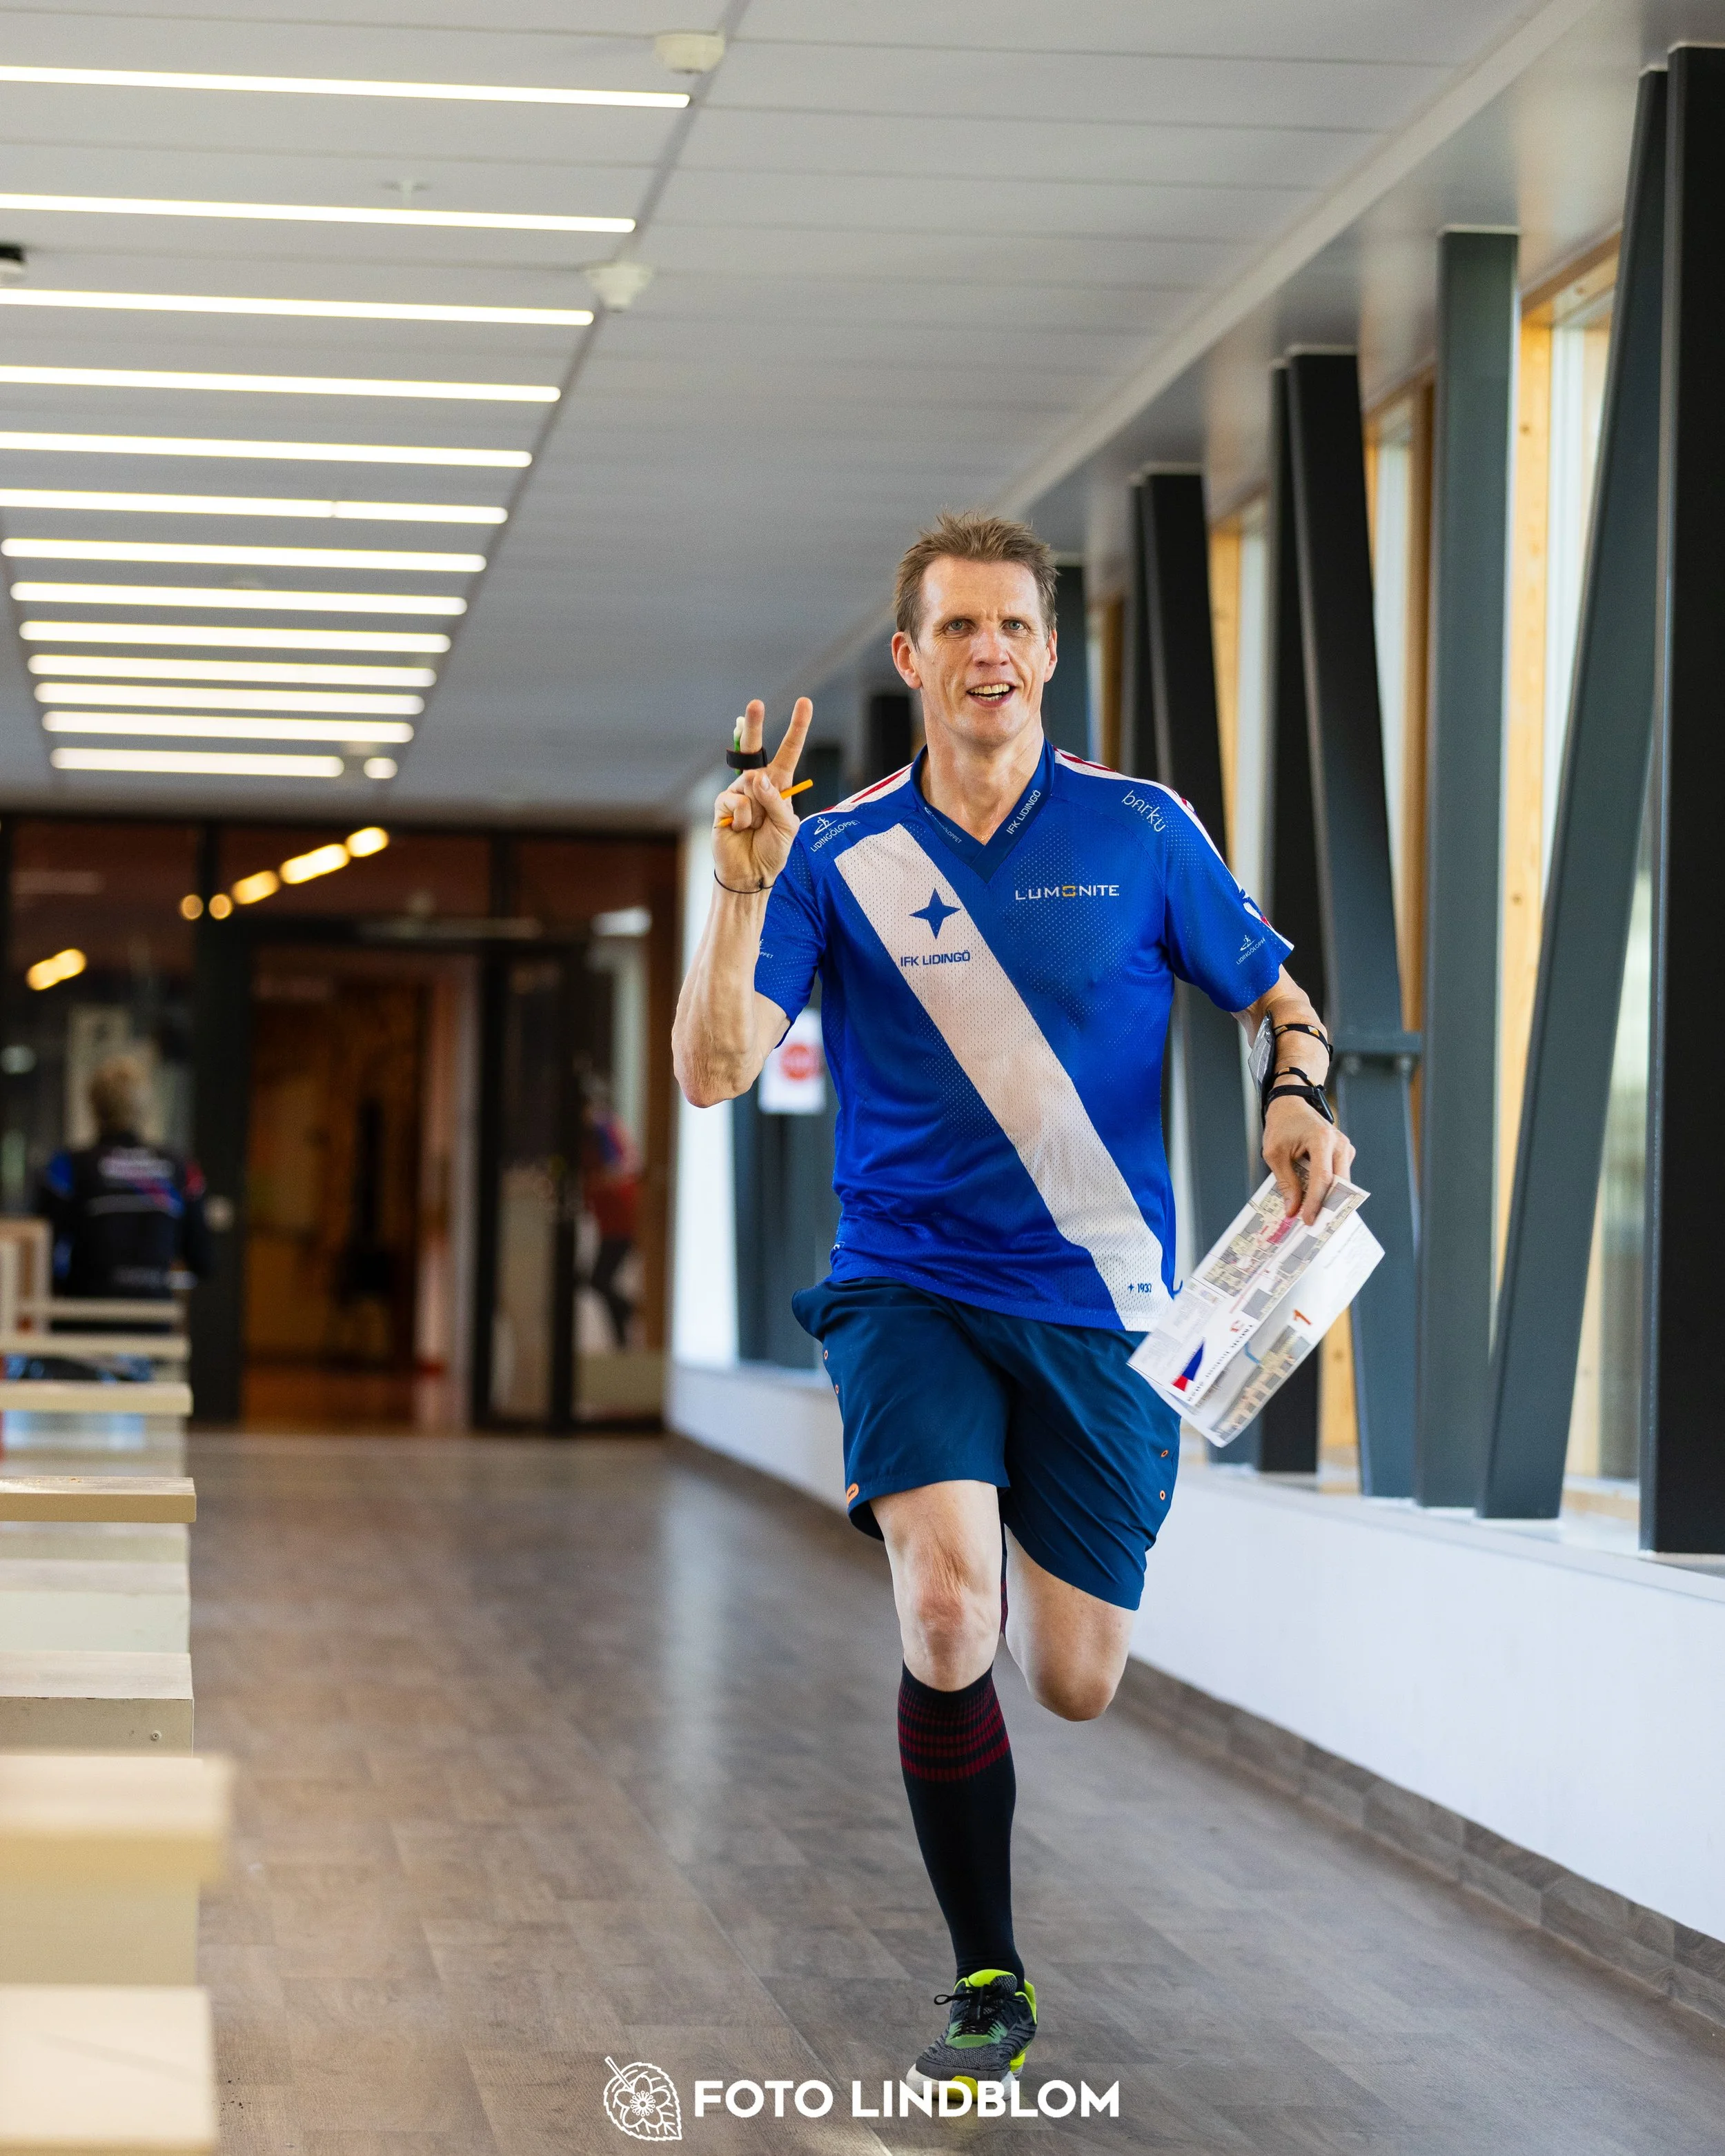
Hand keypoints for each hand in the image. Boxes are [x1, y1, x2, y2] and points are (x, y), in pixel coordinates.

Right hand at [712, 697, 812, 891]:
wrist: (751, 873)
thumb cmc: (773, 849)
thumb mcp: (787, 826)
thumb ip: (776, 801)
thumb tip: (758, 780)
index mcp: (779, 785)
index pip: (789, 752)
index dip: (797, 728)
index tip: (805, 703)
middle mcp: (757, 784)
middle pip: (756, 748)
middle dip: (754, 725)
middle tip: (756, 703)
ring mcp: (738, 792)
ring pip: (750, 784)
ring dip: (758, 810)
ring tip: (754, 828)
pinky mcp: (722, 804)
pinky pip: (736, 801)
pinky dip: (743, 818)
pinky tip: (740, 829)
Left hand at [1263, 1097, 1354, 1225]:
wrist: (1291, 1104)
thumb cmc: (1281, 1125)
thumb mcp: (1275, 1154)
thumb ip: (1285, 1182)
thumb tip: (1292, 1209)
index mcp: (1321, 1139)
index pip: (1323, 1177)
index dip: (1316, 1201)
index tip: (1308, 1219)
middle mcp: (1339, 1143)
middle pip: (1339, 1182)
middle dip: (1327, 1205)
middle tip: (1316, 1226)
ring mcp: (1345, 1147)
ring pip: (1342, 1181)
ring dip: (1329, 1199)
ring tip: (1315, 1216)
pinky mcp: (1344, 1152)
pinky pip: (1339, 1176)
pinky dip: (1330, 1189)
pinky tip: (1318, 1201)